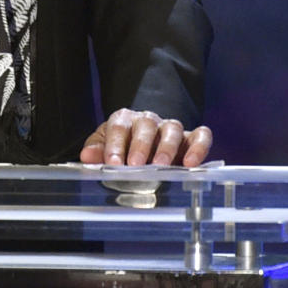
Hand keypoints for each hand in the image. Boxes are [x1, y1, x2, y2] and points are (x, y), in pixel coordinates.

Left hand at [79, 108, 212, 167]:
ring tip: (162, 167)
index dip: (115, 145)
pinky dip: (198, 147)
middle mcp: (148, 120)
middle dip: (141, 146)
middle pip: (146, 126)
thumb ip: (96, 151)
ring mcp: (170, 128)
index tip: (113, 163)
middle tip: (136, 165)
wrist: (142, 147)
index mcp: (124, 120)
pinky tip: (193, 163)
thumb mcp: (104, 148)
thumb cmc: (121, 149)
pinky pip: (200, 136)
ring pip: (172, 129)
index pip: (119, 127)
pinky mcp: (191, 138)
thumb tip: (87, 157)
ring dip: (167, 148)